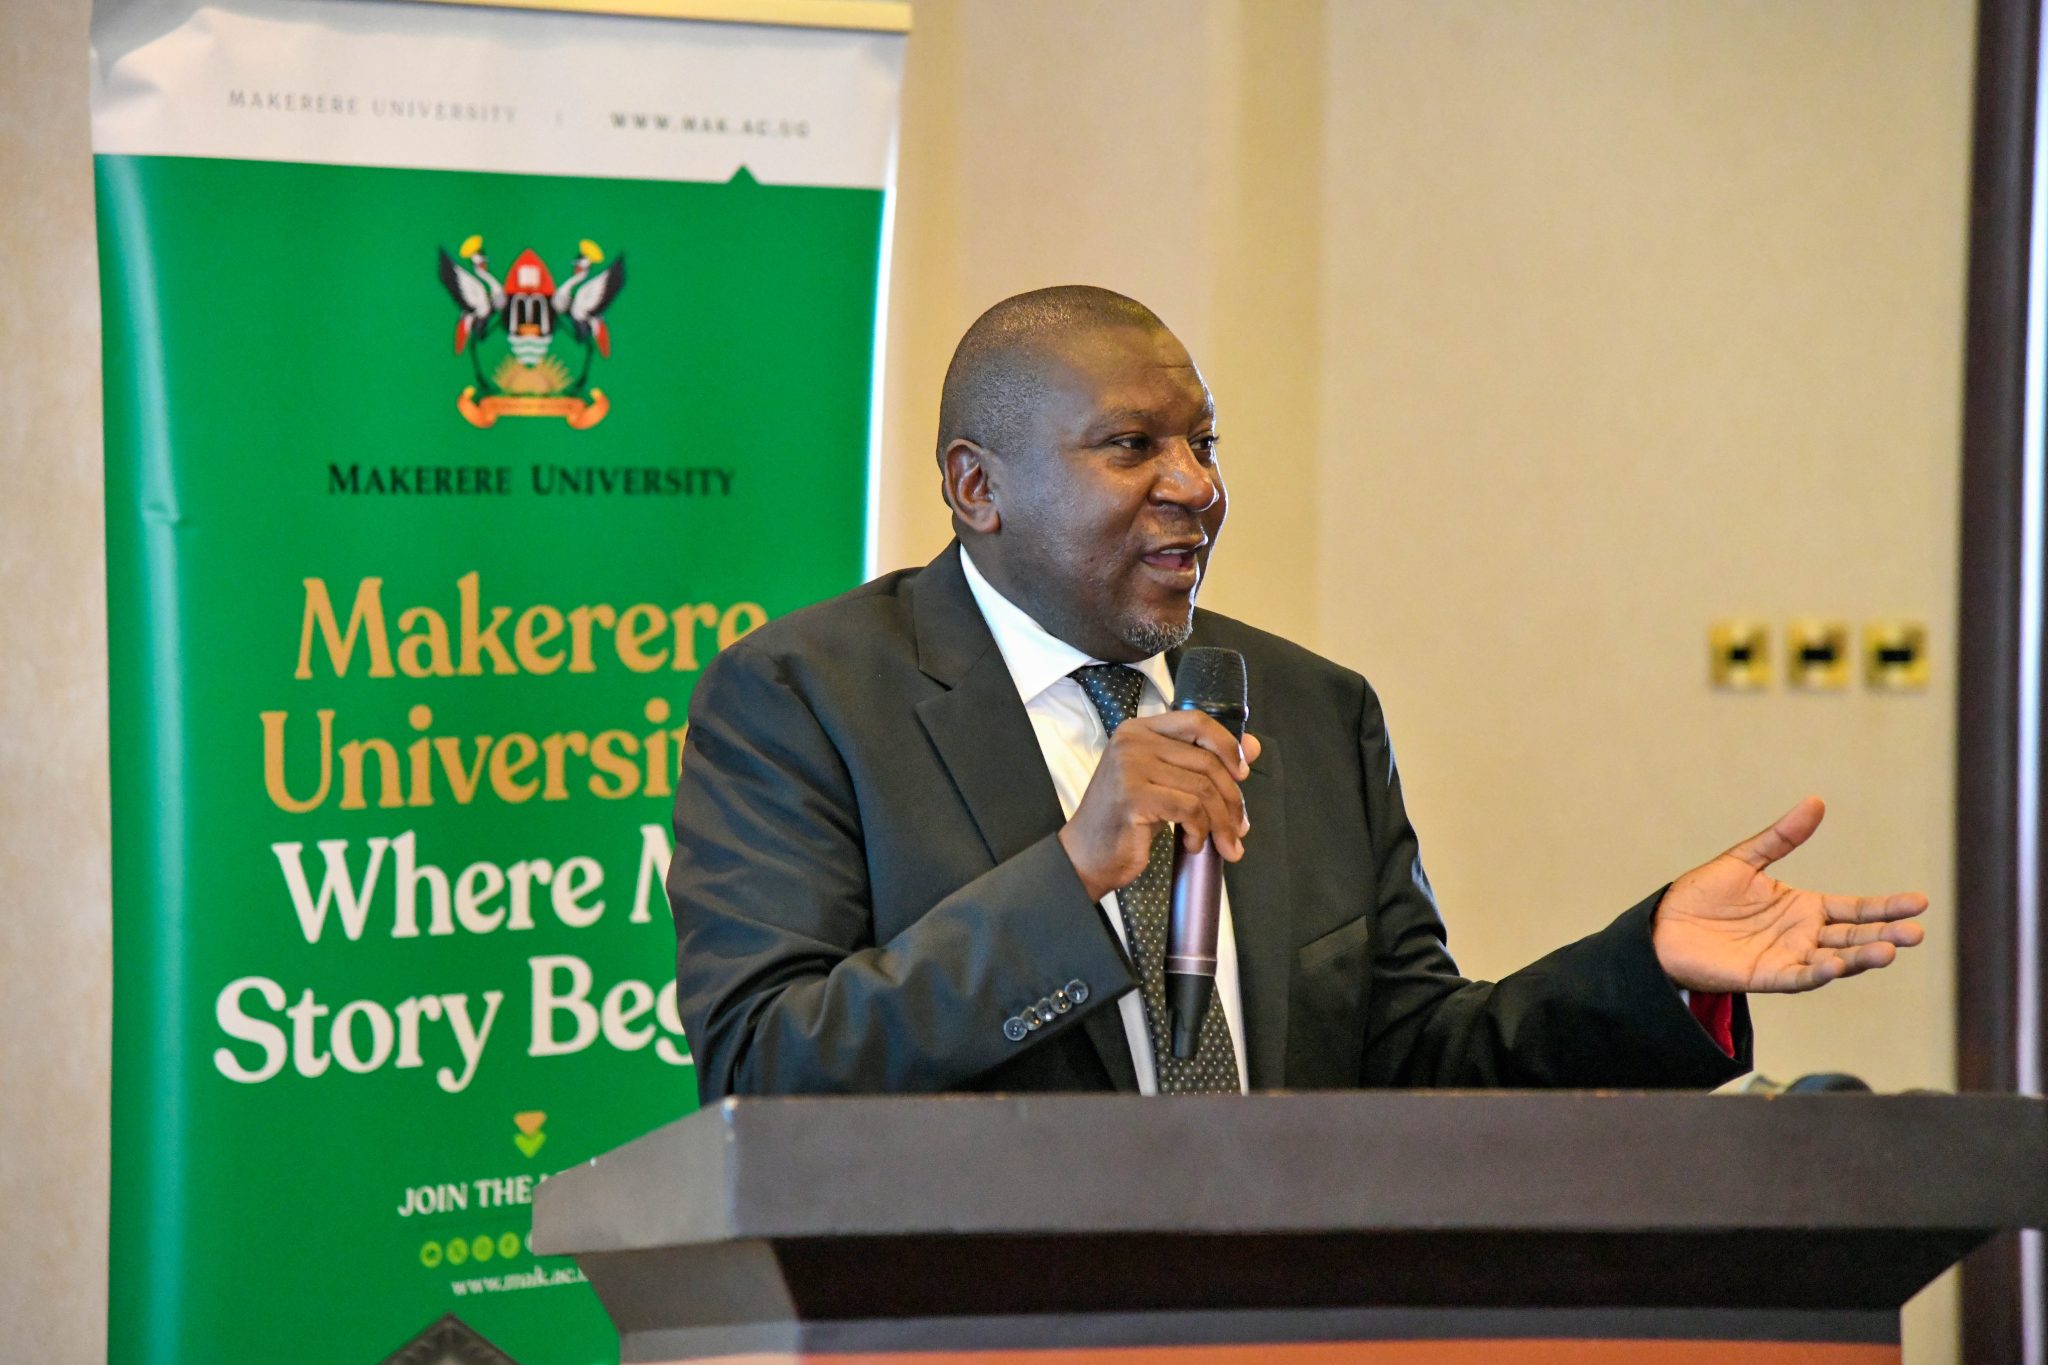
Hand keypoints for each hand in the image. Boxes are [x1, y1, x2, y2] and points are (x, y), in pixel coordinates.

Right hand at [1059, 715, 1262, 902]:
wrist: (1086, 856)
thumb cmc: (1125, 821)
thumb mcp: (1166, 784)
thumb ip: (1203, 762)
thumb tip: (1253, 747)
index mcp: (1138, 730)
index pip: (1196, 721)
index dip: (1227, 744)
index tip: (1242, 774)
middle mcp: (1132, 741)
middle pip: (1206, 760)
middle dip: (1231, 799)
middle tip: (1239, 828)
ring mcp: (1130, 767)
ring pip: (1203, 789)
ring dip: (1221, 822)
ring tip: (1222, 843)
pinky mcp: (1134, 797)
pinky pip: (1190, 810)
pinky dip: (1200, 831)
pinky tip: (1193, 845)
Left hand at [1652, 796, 1927, 993]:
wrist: (1663, 925)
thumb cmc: (1702, 894)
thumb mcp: (1745, 859)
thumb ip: (1782, 836)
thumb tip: (1816, 802)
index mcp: (1805, 907)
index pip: (1857, 908)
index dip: (1887, 907)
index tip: (1919, 902)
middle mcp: (1803, 935)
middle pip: (1854, 936)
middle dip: (1886, 935)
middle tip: (1916, 933)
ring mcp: (1788, 957)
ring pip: (1835, 960)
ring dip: (1861, 958)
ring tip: (1889, 952)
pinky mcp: (1766, 976)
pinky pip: (1799, 977)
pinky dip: (1818, 973)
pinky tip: (1836, 965)